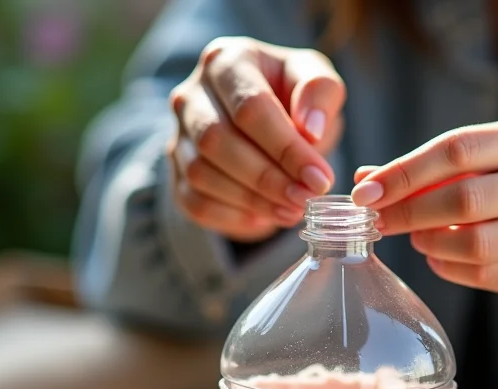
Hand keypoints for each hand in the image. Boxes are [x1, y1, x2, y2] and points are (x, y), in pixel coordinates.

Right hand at [169, 37, 345, 242]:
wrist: (270, 126)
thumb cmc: (295, 100)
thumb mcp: (318, 82)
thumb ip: (320, 92)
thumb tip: (311, 129)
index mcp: (225, 62)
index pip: (250, 107)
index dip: (286, 149)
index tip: (319, 178)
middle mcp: (190, 96)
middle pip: (217, 142)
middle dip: (267, 178)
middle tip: (305, 199)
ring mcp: (179, 137)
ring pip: (202, 175)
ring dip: (252, 201)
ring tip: (291, 210)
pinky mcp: (177, 175)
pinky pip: (196, 203)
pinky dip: (233, 217)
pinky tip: (266, 217)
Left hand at [352, 117, 497, 347]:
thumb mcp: (494, 161)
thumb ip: (434, 167)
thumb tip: (365, 177)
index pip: (457, 149)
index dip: (404, 172)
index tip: (365, 191)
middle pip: (463, 198)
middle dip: (408, 212)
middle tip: (378, 221)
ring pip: (473, 243)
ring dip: (430, 242)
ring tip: (416, 237)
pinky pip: (482, 275)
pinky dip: (448, 268)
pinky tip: (437, 258)